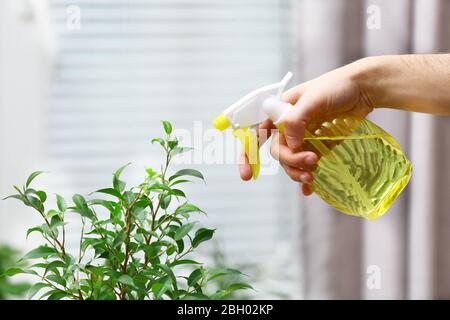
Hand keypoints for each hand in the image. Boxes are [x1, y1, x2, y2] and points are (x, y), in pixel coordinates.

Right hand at [239, 59, 374, 194]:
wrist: (365, 88)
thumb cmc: (337, 86)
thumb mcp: (312, 99)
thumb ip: (296, 121)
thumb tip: (291, 146)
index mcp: (281, 112)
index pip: (258, 133)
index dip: (248, 154)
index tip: (247, 174)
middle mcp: (290, 126)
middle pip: (279, 152)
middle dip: (291, 161)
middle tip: (311, 161)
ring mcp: (305, 137)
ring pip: (293, 161)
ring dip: (299, 171)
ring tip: (313, 176)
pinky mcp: (321, 145)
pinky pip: (309, 165)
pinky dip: (308, 178)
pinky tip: (310, 189)